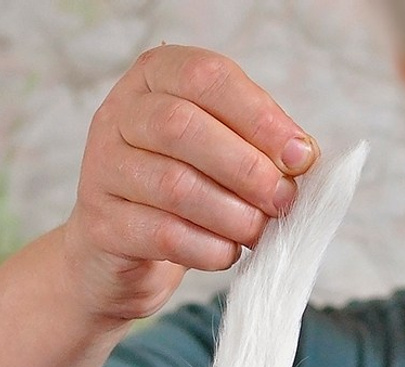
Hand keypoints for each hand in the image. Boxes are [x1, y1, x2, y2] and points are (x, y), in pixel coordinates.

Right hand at [59, 44, 318, 324]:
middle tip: (283, 201)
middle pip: (182, 127)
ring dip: (233, 214)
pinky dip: (209, 248)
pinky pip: (163, 234)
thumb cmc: (190, 187)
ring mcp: (102, 168)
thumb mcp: (225, 150)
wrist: (125, 248)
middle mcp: (119, 114)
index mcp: (155, 78)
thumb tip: (303, 157)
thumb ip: (262, 144)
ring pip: (174, 185)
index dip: (260, 116)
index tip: (301, 156)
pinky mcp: (102, 224)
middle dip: (247, 169)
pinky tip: (227, 252)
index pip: (206, 76)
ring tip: (258, 231)